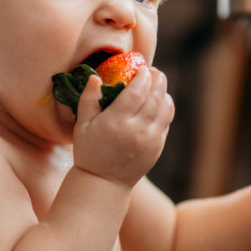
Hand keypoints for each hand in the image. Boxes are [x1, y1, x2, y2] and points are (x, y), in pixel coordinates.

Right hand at [72, 68, 174, 187]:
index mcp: (117, 122)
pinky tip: (159, 100)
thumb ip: (88, 99)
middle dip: (157, 79)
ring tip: (158, 83)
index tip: (142, 67)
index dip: (143, 76)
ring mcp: (150, 139)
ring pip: (165, 108)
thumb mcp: (82, 126)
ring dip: (164, 91)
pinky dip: (166, 107)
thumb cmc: (89, 152)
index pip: (137, 91)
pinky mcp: (158, 146)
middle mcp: (137, 130)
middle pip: (155, 96)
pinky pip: (167, 121)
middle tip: (153, 71)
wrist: (104, 182)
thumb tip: (95, 77)